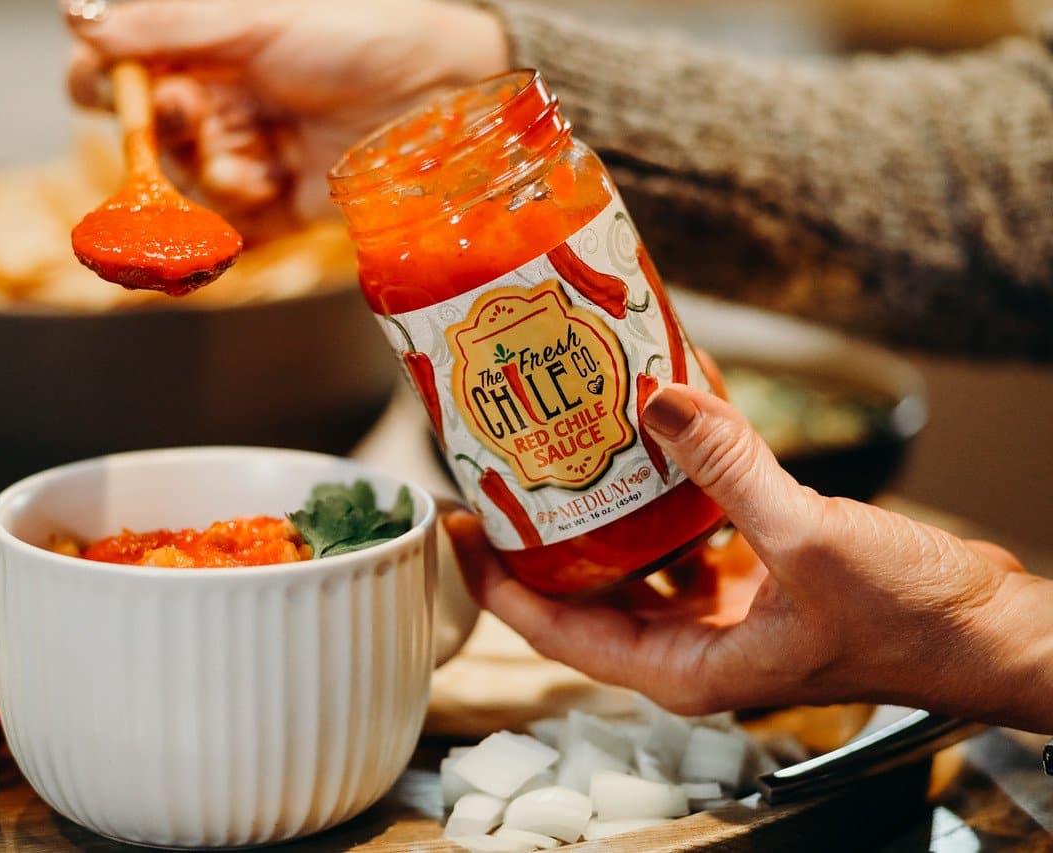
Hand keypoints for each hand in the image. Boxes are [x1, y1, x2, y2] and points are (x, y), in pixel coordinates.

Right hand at [66, 0, 507, 227]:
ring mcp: (252, 156)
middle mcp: (226, 104)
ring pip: (188, 186)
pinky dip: (237, 219)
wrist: (438, 96)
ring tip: (249, 162)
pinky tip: (265, 192)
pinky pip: (232, 231)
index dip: (105, 84)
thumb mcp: (254, 17)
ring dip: (209, 176)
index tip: (100, 90)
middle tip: (189, 114)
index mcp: (212, 51)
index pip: (129, 72)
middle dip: (161, 133)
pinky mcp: (282, 208)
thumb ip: (164, 24)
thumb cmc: (358, 36)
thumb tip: (79, 22)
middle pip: (151, 137)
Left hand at [448, 383, 1052, 731]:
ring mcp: (722, 618)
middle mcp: (692, 648)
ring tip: (562, 450)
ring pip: (634, 564)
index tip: (456, 529)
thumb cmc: (913, 624)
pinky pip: (687, 539)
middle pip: (583, 593)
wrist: (992, 633)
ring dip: (600, 512)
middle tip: (497, 475)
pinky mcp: (756, 586)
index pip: (556, 628)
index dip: (496, 582)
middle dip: (538, 539)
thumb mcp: (810, 541)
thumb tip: (656, 398)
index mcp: (684, 666)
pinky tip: (654, 445)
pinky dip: (666, 497)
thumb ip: (731, 470)